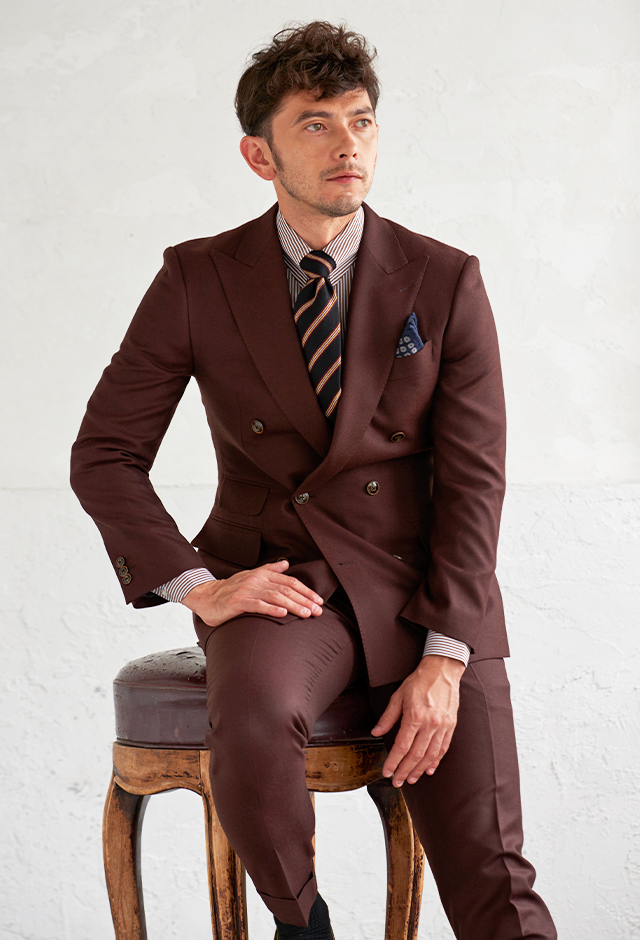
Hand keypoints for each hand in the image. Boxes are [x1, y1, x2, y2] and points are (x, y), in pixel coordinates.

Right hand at [180, 559, 323, 627]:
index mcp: (262, 574)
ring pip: (276, 597)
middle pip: (286, 589)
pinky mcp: (238, 602)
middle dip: (305, 600)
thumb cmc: (232, 590)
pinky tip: (283, 614)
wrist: (206, 597)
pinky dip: (272, 609)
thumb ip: (270, 570)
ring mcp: (247, 590)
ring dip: (294, 606)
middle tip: (319, 611)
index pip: (290, 581)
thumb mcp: (252, 576)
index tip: (319, 601)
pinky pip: (258, 605)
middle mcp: (257, 580)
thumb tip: (286, 564)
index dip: (306, 591)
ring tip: (307, 613)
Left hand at [371, 654, 464, 785]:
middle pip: (416, 754)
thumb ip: (388, 717)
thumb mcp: (398, 696)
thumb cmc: (419, 681)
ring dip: (420, 770)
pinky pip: (443, 748)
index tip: (387, 772)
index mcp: (415, 716)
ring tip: (411, 779)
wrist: (443, 670)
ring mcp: (442, 726)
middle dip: (405, 771)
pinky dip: (436, 761)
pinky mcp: (451, 726)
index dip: (393, 761)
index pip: (402, 746)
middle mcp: (430, 724)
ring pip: (431, 755)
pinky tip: (429, 769)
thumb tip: (376, 733)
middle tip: (397, 782)